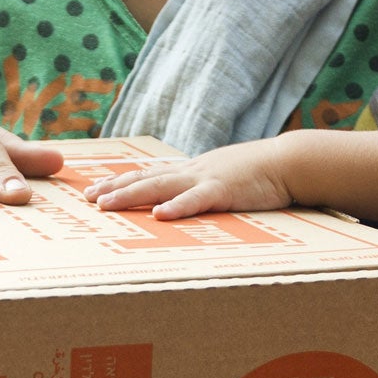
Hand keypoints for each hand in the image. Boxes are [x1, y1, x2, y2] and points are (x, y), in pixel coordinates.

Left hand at [86, 140, 295, 218]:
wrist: (290, 162)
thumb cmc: (258, 174)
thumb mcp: (222, 180)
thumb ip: (201, 190)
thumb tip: (181, 204)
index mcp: (190, 172)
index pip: (147, 174)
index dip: (119, 182)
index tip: (94, 190)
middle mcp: (191, 172)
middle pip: (144, 178)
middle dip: (114, 188)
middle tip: (87, 198)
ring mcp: (205, 179)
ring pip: (161, 186)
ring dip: (131, 195)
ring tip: (107, 205)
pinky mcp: (225, 190)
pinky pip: (197, 200)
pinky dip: (178, 207)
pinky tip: (160, 215)